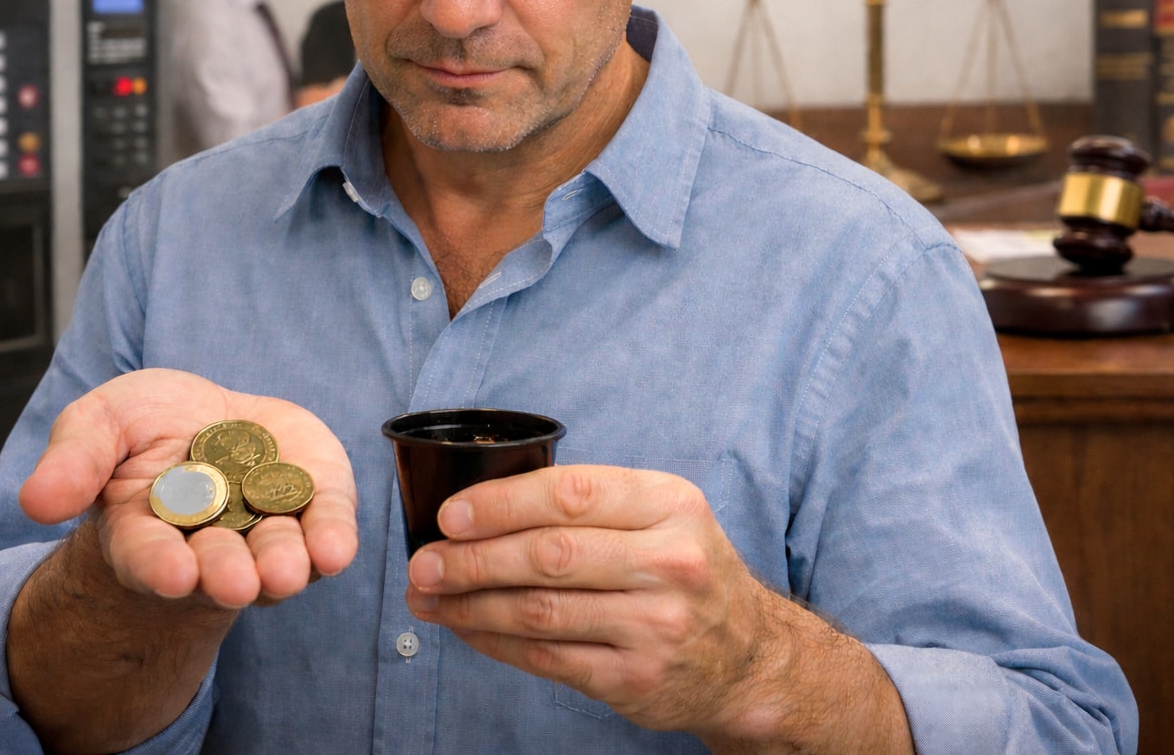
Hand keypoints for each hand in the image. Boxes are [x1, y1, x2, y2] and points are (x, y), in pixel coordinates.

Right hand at [18, 368, 357, 609]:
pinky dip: (333, 539)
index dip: (158, 567)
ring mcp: (267, 531)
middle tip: (234, 581)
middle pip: (217, 565)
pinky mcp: (316, 504)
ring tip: (283, 570)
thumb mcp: (101, 423)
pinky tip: (336, 550)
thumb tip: (35, 500)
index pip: (148, 557)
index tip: (173, 574)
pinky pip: (327, 528)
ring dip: (281, 565)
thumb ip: (75, 459)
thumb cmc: (150, 428)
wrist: (213, 417)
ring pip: (276, 557)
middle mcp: (209, 545)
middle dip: (225, 572)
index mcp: (148, 532)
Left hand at [402, 465, 905, 749]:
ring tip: (426, 596)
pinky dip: (494, 641)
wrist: (751, 659)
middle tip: (422, 561)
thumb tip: (480, 503)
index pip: (572, 494)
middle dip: (472, 558)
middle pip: (550, 555)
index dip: (501, 503)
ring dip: (470, 604)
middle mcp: (670, 563)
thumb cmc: (686, 571)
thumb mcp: (664, 515)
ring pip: (540, 611)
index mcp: (671, 505)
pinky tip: (465, 627)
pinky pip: (546, 657)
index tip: (449, 515)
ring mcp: (655, 626)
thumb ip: (591, 503)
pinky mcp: (635, 680)